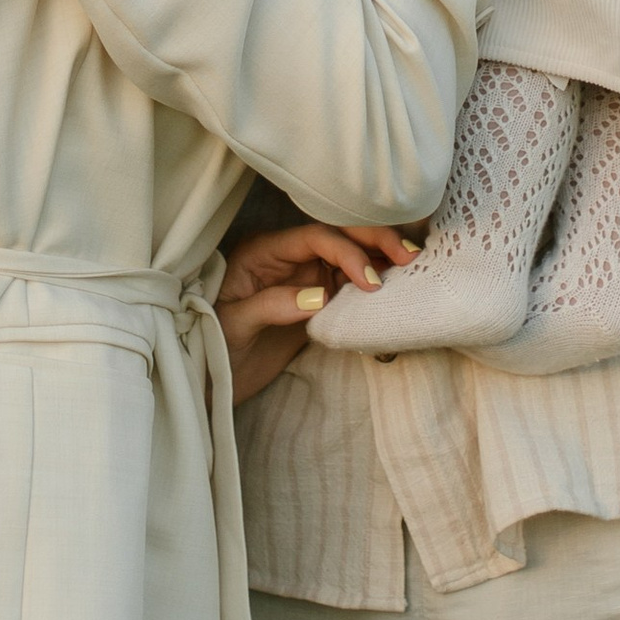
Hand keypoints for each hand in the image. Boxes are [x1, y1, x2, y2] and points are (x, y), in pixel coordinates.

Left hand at [217, 220, 420, 403]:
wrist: (207, 381)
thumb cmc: (211, 346)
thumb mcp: (233, 324)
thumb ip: (272, 305)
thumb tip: (322, 296)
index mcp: (263, 252)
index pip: (315, 238)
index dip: (347, 252)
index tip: (371, 280)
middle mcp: (287, 259)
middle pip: (337, 237)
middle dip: (374, 241)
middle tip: (409, 255)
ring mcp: (303, 281)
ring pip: (349, 260)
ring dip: (379, 260)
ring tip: (412, 267)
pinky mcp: (313, 305)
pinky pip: (348, 289)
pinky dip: (372, 287)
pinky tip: (394, 289)